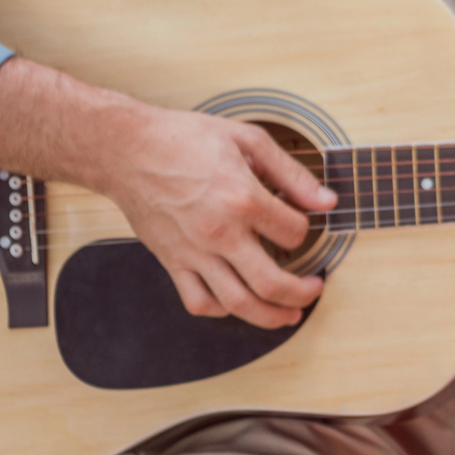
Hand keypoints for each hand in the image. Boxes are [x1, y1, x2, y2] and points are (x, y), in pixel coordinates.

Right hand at [0, 57, 336, 329]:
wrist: (129, 149)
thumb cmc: (184, 139)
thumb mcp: (248, 140)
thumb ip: (292, 173)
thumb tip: (326, 201)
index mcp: (242, 198)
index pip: (293, 233)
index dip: (307, 230)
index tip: (303, 225)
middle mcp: (220, 232)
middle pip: (271, 283)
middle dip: (301, 293)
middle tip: (314, 290)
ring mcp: (194, 252)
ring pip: (238, 302)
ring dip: (270, 316)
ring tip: (288, 314)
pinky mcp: (172, 262)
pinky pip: (198, 302)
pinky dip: (222, 310)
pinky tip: (238, 303)